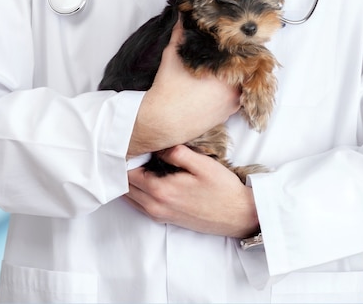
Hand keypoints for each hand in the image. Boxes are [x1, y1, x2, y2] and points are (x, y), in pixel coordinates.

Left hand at [124, 145, 259, 237]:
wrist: (237, 215)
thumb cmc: (222, 189)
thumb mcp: (202, 164)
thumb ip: (176, 153)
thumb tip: (156, 147)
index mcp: (160, 190)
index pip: (127, 172)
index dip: (127, 156)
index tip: (133, 143)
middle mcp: (155, 205)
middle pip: (125, 185)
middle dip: (124, 168)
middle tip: (134, 150)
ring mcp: (159, 214)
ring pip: (130, 196)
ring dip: (130, 180)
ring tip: (139, 162)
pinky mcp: (165, 218)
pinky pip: (139, 204)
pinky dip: (137, 191)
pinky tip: (148, 177)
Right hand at [127, 21, 240, 157]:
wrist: (162, 121)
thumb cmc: (167, 90)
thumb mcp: (172, 56)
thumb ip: (180, 34)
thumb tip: (182, 17)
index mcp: (225, 72)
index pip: (243, 53)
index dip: (239, 45)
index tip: (233, 39)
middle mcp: (233, 88)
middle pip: (245, 69)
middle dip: (238, 61)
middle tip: (230, 52)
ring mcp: (232, 103)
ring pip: (242, 84)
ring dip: (236, 76)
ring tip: (224, 68)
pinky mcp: (227, 115)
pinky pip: (237, 98)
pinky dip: (231, 91)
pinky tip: (220, 85)